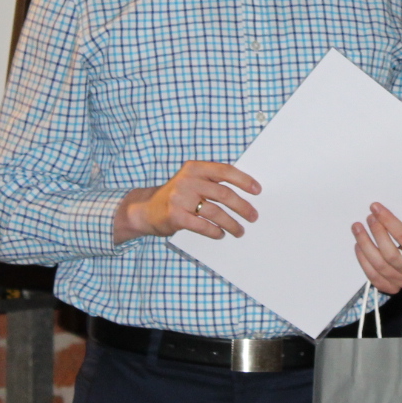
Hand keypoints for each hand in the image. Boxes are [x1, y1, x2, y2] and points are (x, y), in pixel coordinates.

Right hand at [113, 161, 260, 243]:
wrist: (144, 209)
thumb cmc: (177, 196)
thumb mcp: (191, 181)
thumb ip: (211, 183)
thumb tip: (245, 194)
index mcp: (194, 168)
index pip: (224, 171)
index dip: (243, 180)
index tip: (257, 191)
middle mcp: (187, 180)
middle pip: (223, 194)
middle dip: (242, 207)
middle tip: (253, 216)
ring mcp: (179, 198)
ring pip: (215, 212)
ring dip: (231, 224)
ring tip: (240, 231)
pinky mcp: (175, 216)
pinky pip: (202, 225)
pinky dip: (214, 231)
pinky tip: (221, 235)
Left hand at [352, 203, 401, 295]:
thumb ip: (399, 225)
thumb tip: (378, 210)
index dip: (388, 221)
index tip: (375, 207)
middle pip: (390, 253)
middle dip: (377, 233)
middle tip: (368, 218)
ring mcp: (401, 281)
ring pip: (379, 265)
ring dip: (365, 244)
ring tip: (357, 228)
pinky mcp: (389, 287)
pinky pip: (372, 276)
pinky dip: (363, 260)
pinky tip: (358, 246)